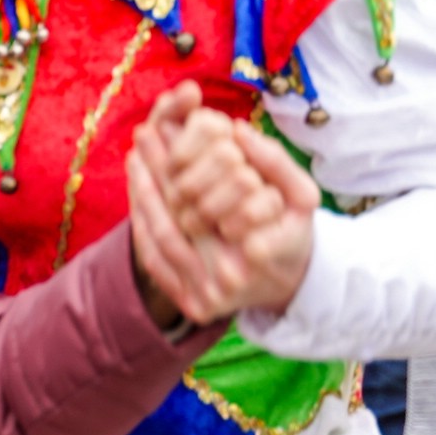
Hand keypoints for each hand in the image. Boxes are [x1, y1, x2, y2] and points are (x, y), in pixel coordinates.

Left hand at [123, 84, 318, 326]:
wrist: (286, 284)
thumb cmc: (291, 230)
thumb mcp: (301, 195)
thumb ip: (275, 162)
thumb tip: (237, 130)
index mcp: (265, 249)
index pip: (213, 198)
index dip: (183, 162)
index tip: (164, 126)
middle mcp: (236, 279)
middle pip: (181, 218)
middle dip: (158, 173)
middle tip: (143, 132)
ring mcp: (213, 297)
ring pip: (164, 239)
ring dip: (143, 195)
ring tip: (134, 158)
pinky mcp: (195, 308)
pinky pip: (156, 261)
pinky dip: (142, 224)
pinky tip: (136, 192)